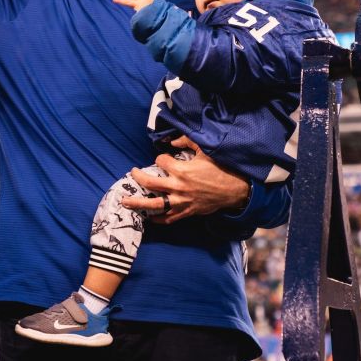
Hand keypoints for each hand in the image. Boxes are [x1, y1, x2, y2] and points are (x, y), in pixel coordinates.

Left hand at [120, 136, 251, 224]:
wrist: (236, 190)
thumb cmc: (220, 169)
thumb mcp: (205, 151)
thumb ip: (186, 142)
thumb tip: (171, 140)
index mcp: (182, 170)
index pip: (160, 161)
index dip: (160, 158)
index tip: (163, 159)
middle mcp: (178, 187)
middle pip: (150, 183)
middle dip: (138, 177)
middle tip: (132, 174)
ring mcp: (181, 201)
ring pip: (154, 205)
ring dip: (138, 204)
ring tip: (125, 202)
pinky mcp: (187, 212)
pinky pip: (169, 218)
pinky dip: (158, 219)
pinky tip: (149, 218)